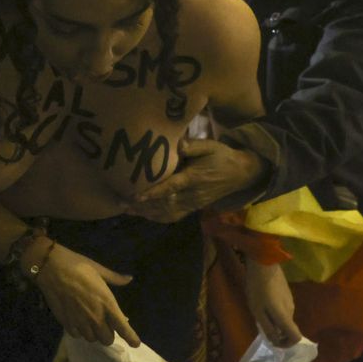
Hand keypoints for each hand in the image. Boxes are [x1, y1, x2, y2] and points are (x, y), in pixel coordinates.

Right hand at [34, 244, 140, 346]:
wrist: (51, 267)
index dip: (131, 338)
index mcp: (107, 303)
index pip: (123, 327)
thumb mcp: (99, 269)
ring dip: (94, 333)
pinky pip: (77, 336)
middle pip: (107, 339)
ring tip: (90, 322)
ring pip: (92, 339)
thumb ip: (115, 278)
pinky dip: (80, 331)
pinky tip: (78, 321)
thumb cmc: (77, 265)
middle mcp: (95, 317)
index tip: (135, 344)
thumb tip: (129, 278)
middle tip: (105, 324)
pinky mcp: (66, 323)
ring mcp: (80, 322)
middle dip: (109, 334)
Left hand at [127, 138, 265, 222]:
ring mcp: (193, 204)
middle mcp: (192, 195)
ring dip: (147, 213)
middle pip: (165, 204)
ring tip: (127, 210)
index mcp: (195, 178)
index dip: (154, 193)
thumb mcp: (211, 146)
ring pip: (167, 212)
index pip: (172, 187)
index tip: (136, 196)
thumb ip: (193, 146)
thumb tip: (176, 143)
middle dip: (143, 205)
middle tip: (122, 203)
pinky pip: (174, 216)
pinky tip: (143, 214)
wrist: (240, 174)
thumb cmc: (222, 156)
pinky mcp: (193, 208)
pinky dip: (157, 217)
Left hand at [245, 260, 301, 347]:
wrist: (263, 262)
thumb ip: (267, 327)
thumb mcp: (257, 310)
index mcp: (285, 316)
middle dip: (276, 330)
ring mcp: (291, 300)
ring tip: (259, 309)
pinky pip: (283, 308)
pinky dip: (275, 310)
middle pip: (288, 328)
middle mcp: (292, 310)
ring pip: (285, 317)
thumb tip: (275, 340)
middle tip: (261, 322)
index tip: (274, 340)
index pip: (296, 337)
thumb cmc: (257, 287)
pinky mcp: (287, 292)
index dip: (286, 344)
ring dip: (274, 319)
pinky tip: (263, 300)